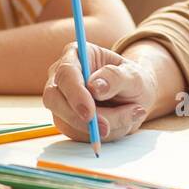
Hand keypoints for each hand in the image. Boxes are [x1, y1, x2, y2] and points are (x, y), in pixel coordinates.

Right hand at [42, 41, 156, 142]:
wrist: (134, 97)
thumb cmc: (131, 80)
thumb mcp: (133, 75)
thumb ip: (116, 78)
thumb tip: (95, 87)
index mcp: (76, 54)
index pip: (66, 73)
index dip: (75, 94)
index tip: (90, 112)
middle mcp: (62, 77)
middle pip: (54, 98)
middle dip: (78, 117)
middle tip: (105, 129)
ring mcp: (61, 100)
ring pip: (67, 120)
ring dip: (97, 127)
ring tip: (128, 115)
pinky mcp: (66, 120)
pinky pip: (77, 133)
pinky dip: (99, 134)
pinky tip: (120, 123)